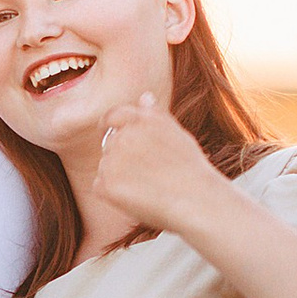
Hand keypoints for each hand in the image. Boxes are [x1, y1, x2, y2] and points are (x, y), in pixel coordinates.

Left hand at [94, 94, 226, 233]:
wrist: (195, 200)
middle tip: (147, 173)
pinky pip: (101, 187)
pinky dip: (113, 194)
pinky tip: (136, 198)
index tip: (107, 133)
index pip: (112, 116)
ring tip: (147, 186)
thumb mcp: (176, 134)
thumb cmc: (190, 170)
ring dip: (118, 176)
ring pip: (105, 166)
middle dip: (121, 157)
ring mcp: (112, 160)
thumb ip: (155, 115)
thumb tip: (144, 96)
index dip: (107, 125)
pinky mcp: (105, 184)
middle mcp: (123, 136)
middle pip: (109, 145)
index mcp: (141, 120)